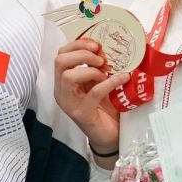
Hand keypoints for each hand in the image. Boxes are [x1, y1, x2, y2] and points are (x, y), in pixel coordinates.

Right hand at [54, 37, 127, 154]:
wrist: (110, 136)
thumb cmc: (104, 108)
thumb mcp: (98, 82)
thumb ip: (97, 68)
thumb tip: (108, 48)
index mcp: (63, 81)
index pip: (61, 55)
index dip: (77, 44)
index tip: (96, 44)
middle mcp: (61, 91)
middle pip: (60, 61)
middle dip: (82, 54)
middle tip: (100, 58)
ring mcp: (69, 104)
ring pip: (68, 76)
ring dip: (90, 70)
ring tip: (105, 72)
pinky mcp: (82, 114)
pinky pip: (93, 93)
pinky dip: (109, 82)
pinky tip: (122, 79)